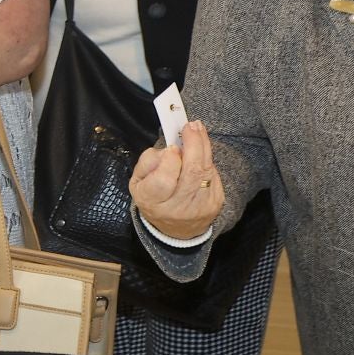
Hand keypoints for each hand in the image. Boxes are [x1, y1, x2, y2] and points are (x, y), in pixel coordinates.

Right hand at [128, 120, 224, 241]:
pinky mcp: (215, 201)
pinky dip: (206, 160)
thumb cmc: (153, 198)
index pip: (164, 180)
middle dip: (193, 144)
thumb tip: (170, 149)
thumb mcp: (138, 181)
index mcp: (153, 201)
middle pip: (191, 172)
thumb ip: (148, 162)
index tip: (172, 147)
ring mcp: (200, 205)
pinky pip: (213, 174)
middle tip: (190, 126)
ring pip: (206, 170)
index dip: (169, 161)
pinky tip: (200, 151)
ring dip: (203, 146)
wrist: (176, 228)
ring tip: (197, 129)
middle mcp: (178, 207)